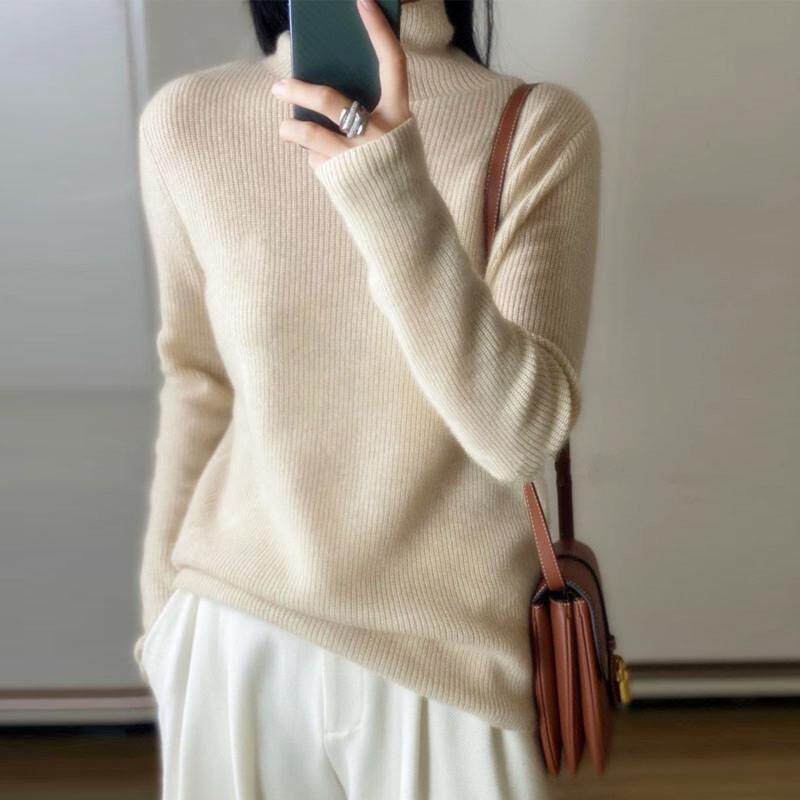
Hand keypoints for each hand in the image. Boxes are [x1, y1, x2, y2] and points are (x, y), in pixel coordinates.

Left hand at [271, 0, 411, 169]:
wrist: (404, 222)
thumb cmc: (395, 170)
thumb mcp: (392, 136)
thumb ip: (368, 113)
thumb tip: (322, 92)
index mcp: (400, 115)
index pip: (394, 62)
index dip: (379, 30)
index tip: (361, 2)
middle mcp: (380, 134)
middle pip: (331, 100)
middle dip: (299, 88)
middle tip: (279, 84)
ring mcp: (359, 158)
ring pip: (312, 133)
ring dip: (291, 126)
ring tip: (284, 123)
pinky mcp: (341, 179)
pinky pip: (316, 158)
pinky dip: (311, 155)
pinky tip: (315, 159)